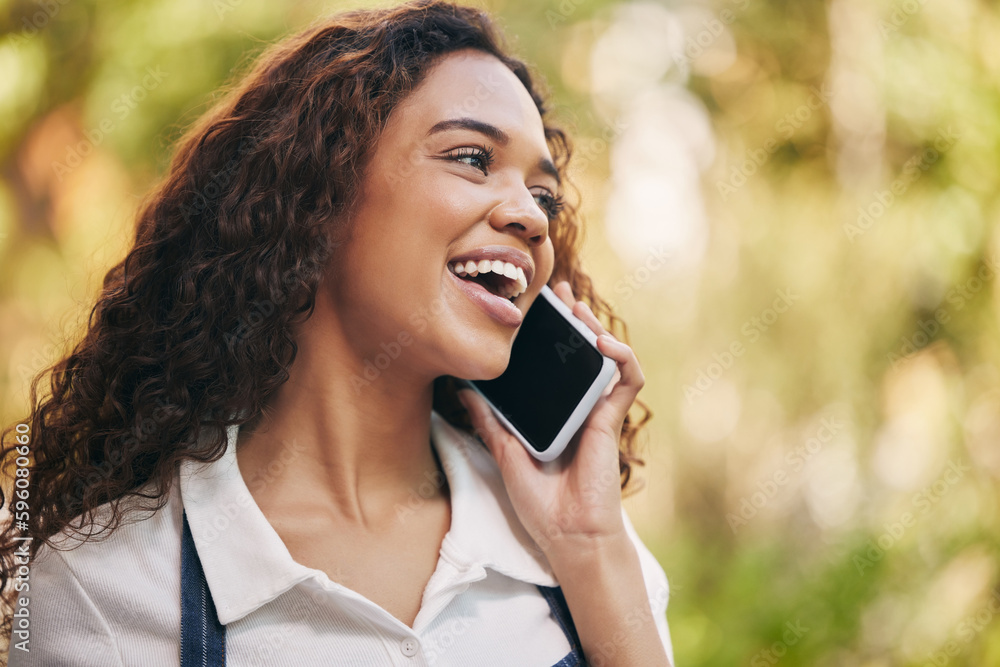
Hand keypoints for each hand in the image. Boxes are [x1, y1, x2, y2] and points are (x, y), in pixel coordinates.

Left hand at [457, 280, 645, 560]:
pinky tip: (603, 343)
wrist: (569, 536)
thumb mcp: (506, 454)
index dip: (551, 336)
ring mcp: (598, 411)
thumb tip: (461, 390)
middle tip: (558, 294)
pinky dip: (623, 357)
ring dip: (597, 329)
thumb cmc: (541, 504)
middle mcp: (579, 408)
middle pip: (583, 354)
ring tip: (578, 309)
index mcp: (556, 414)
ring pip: (608, 359)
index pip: (557, 365)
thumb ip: (490, 422)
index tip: (534, 310)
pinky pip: (627, 380)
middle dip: (574, 319)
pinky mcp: (612, 419)